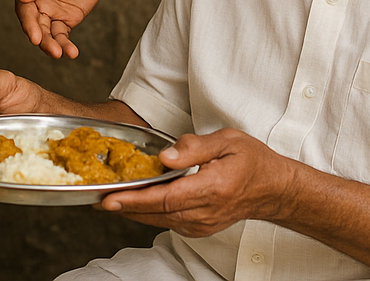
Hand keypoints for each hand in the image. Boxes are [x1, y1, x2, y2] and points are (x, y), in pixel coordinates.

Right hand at [14, 0, 110, 59]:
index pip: (24, 8)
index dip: (28, 23)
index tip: (35, 36)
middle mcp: (37, 2)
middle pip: (35, 25)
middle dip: (42, 39)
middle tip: (51, 49)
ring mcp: (52, 11)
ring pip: (48, 33)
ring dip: (53, 45)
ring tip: (61, 53)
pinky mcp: (66, 18)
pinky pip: (62, 35)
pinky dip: (66, 45)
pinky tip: (71, 52)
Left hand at [96, 129, 290, 237]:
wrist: (273, 189)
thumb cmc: (251, 160)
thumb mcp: (227, 141)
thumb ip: (194, 147)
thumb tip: (164, 156)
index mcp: (212, 188)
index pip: (166, 197)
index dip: (135, 200)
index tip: (110, 198)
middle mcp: (205, 212)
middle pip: (157, 212)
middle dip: (125, 206)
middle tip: (97, 198)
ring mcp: (202, 224)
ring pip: (160, 220)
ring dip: (134, 212)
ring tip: (108, 200)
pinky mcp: (200, 227)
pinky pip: (169, 222)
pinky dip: (149, 213)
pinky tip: (135, 203)